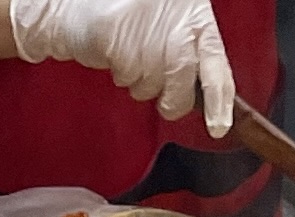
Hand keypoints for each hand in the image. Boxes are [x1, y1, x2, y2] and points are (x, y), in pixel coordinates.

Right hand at [6, 0, 234, 131]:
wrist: (76, 7)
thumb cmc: (126, 18)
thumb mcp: (169, 30)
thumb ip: (190, 55)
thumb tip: (209, 99)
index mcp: (193, 13)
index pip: (215, 57)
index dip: (218, 96)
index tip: (219, 126)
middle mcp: (174, 17)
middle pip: (183, 78)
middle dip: (173, 99)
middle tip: (164, 99)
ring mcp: (146, 27)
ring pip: (153, 83)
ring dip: (141, 83)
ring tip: (132, 57)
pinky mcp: (120, 38)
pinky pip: (128, 77)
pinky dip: (121, 74)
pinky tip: (117, 52)